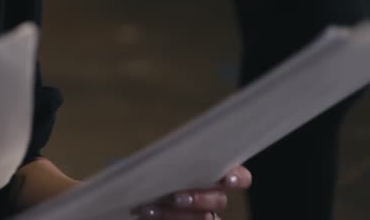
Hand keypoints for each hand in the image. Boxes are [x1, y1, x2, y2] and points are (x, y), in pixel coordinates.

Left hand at [130, 165, 251, 218]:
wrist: (130, 193)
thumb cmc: (148, 173)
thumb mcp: (157, 162)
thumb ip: (170, 159)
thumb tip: (166, 155)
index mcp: (211, 175)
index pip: (239, 177)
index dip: (238, 178)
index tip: (226, 180)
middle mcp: (211, 197)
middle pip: (219, 201)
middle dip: (199, 199)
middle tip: (177, 197)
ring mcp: (201, 215)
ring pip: (204, 218)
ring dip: (177, 215)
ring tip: (151, 209)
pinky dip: (166, 219)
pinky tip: (148, 214)